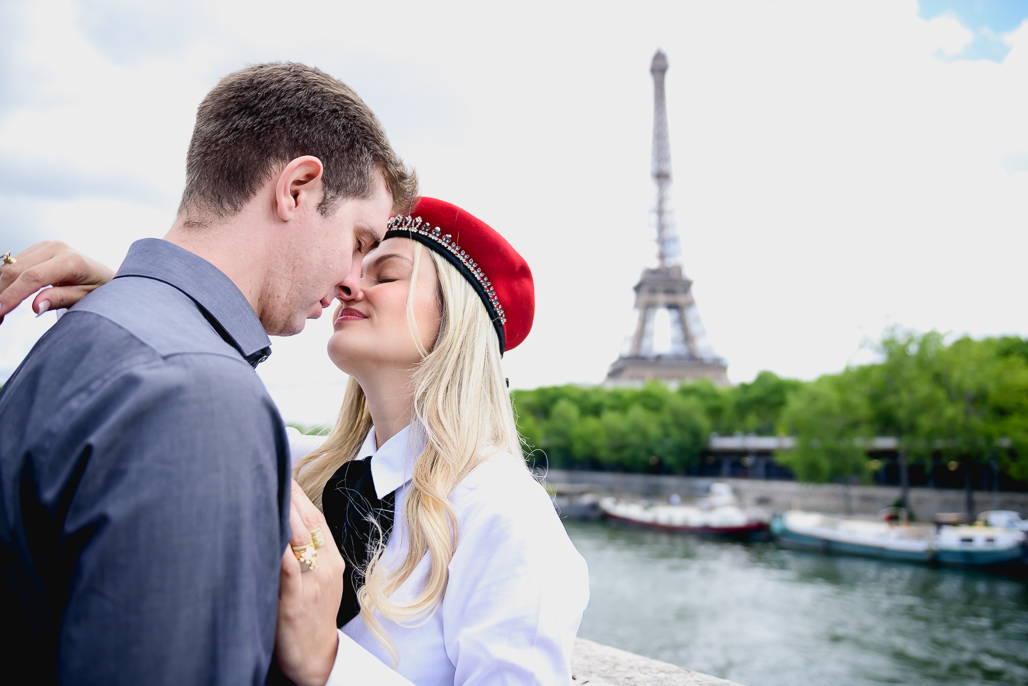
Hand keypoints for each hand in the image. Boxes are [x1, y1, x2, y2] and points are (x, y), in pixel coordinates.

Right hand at [0, 241, 114, 323]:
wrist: (104, 274)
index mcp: (71, 260)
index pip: (33, 277)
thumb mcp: (86, 298)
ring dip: (0, 289)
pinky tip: (3, 298)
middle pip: (16, 271)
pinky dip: (5, 282)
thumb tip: (36, 306)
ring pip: (10, 267)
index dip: (12, 296)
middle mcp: (56, 248)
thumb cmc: (99, 288)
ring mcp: (45, 246)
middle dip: (1, 294)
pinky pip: (13, 265)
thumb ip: (62, 299)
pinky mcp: (37, 249)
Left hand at [276, 480, 345, 685]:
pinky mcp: (297, 599)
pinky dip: (279, 544)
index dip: (295, 491)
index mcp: (330, 557)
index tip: (276, 467)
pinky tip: (266, 527)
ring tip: (263, 485)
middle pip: (306, 518)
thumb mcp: (315, 580)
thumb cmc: (308, 616)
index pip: (313, 515)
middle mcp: (326, 564)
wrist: (316, 657)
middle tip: (265, 465)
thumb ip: (300, 552)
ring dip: (281, 509)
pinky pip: (288, 565)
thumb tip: (276, 523)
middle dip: (287, 491)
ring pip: (299, 535)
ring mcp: (313, 581)